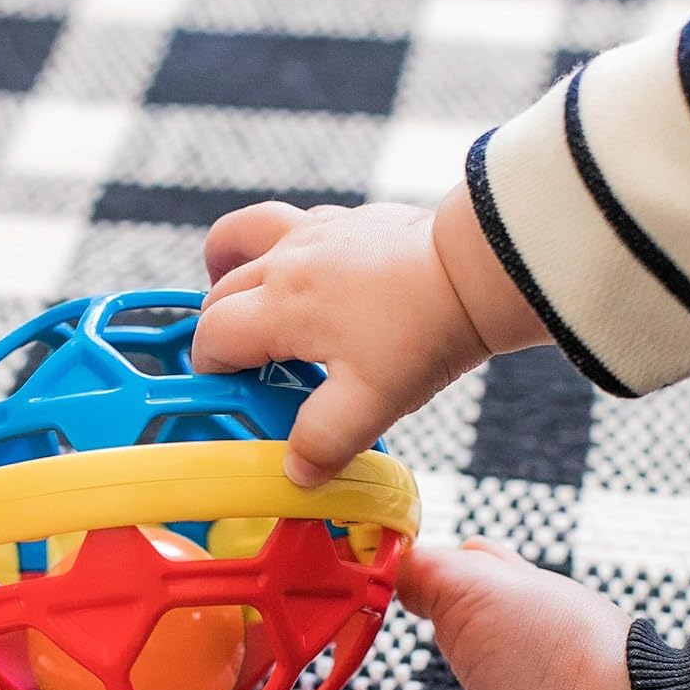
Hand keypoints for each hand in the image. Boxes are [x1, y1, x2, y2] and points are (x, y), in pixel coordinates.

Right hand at [193, 185, 542, 486]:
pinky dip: (281, 249)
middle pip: (221, 292)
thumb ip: (324, 441)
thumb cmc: (424, 330)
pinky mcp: (349, 219)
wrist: (478, 271)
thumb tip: (295, 470)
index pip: (214, 337)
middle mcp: (287, 261)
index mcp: (281, 306)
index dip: (210, 370)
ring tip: (239, 296)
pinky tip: (307, 277)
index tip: (229, 396)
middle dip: (219, 331)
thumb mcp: (371, 403)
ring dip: (228, 266)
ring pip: (244, 236)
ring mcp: (317, 231)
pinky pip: (293, 224)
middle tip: (246, 369)